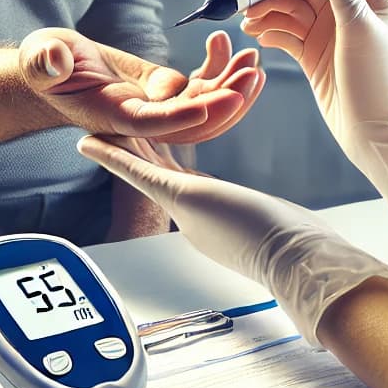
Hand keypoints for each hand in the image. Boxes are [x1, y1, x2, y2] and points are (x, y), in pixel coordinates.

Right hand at [19, 28, 261, 144]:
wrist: (53, 68)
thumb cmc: (43, 64)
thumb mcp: (40, 59)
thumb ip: (45, 63)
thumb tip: (55, 61)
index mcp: (112, 116)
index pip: (153, 123)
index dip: (183, 116)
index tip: (215, 103)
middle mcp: (139, 118)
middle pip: (189, 121)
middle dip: (224, 101)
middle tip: (251, 75)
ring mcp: (154, 105)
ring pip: (201, 105)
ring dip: (230, 84)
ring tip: (253, 59)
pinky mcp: (162, 89)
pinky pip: (198, 85)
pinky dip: (216, 67)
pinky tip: (224, 43)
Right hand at [79, 134, 387, 347]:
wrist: (299, 259)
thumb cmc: (297, 244)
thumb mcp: (275, 223)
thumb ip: (267, 218)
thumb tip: (283, 221)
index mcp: (210, 217)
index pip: (176, 181)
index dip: (155, 162)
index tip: (142, 150)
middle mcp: (191, 214)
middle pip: (155, 170)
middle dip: (132, 148)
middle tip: (108, 129)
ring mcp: (183, 207)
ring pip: (142, 167)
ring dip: (117, 148)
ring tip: (92, 130)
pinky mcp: (182, 198)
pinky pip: (138, 172)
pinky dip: (112, 157)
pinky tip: (88, 143)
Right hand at [239, 0, 387, 229]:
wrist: (380, 136)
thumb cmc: (380, 80)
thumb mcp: (358, 24)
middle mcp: (347, 8)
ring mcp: (329, 32)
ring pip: (289, 8)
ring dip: (266, 10)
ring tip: (246, 21)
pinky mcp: (313, 54)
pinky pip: (285, 33)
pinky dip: (269, 31)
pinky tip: (256, 35)